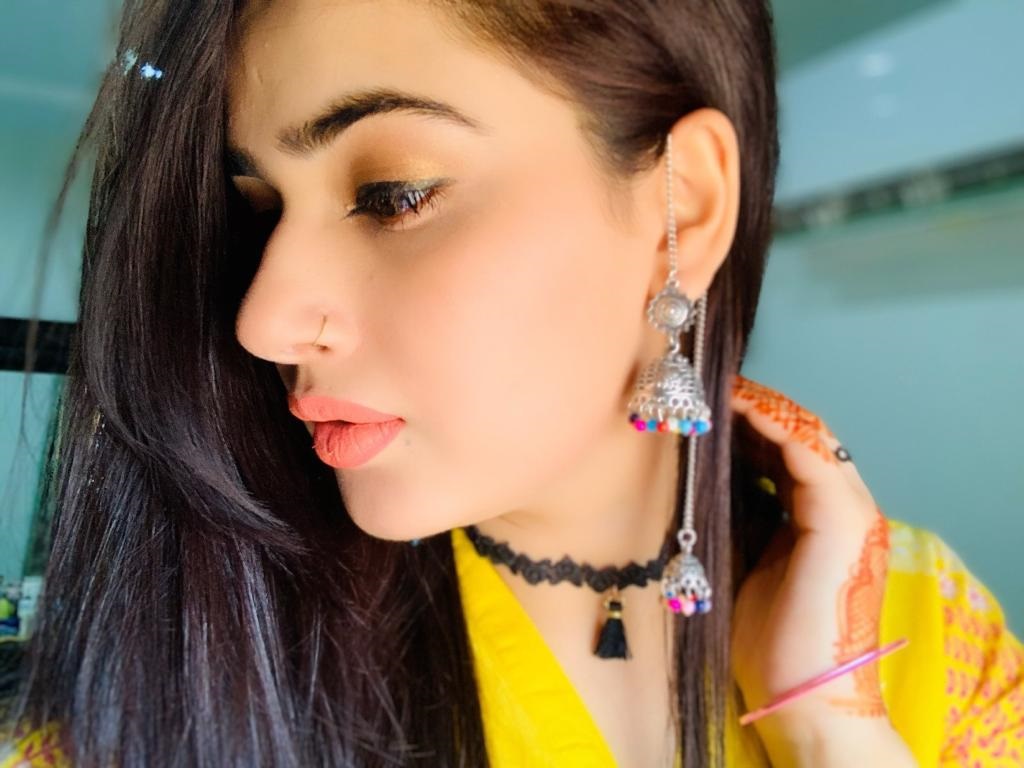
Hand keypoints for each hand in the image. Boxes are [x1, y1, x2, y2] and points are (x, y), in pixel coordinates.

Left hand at [728, 376, 913, 765]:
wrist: (804, 698)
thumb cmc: (769, 643)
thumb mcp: (740, 566)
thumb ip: (734, 521)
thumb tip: (697, 480)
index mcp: (819, 521)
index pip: (788, 452)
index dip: (750, 424)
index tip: (704, 406)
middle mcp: (843, 508)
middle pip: (800, 436)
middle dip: (754, 408)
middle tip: (706, 389)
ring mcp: (850, 512)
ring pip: (809, 435)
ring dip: (762, 407)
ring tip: (717, 389)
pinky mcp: (844, 521)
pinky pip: (810, 453)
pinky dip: (774, 423)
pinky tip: (738, 406)